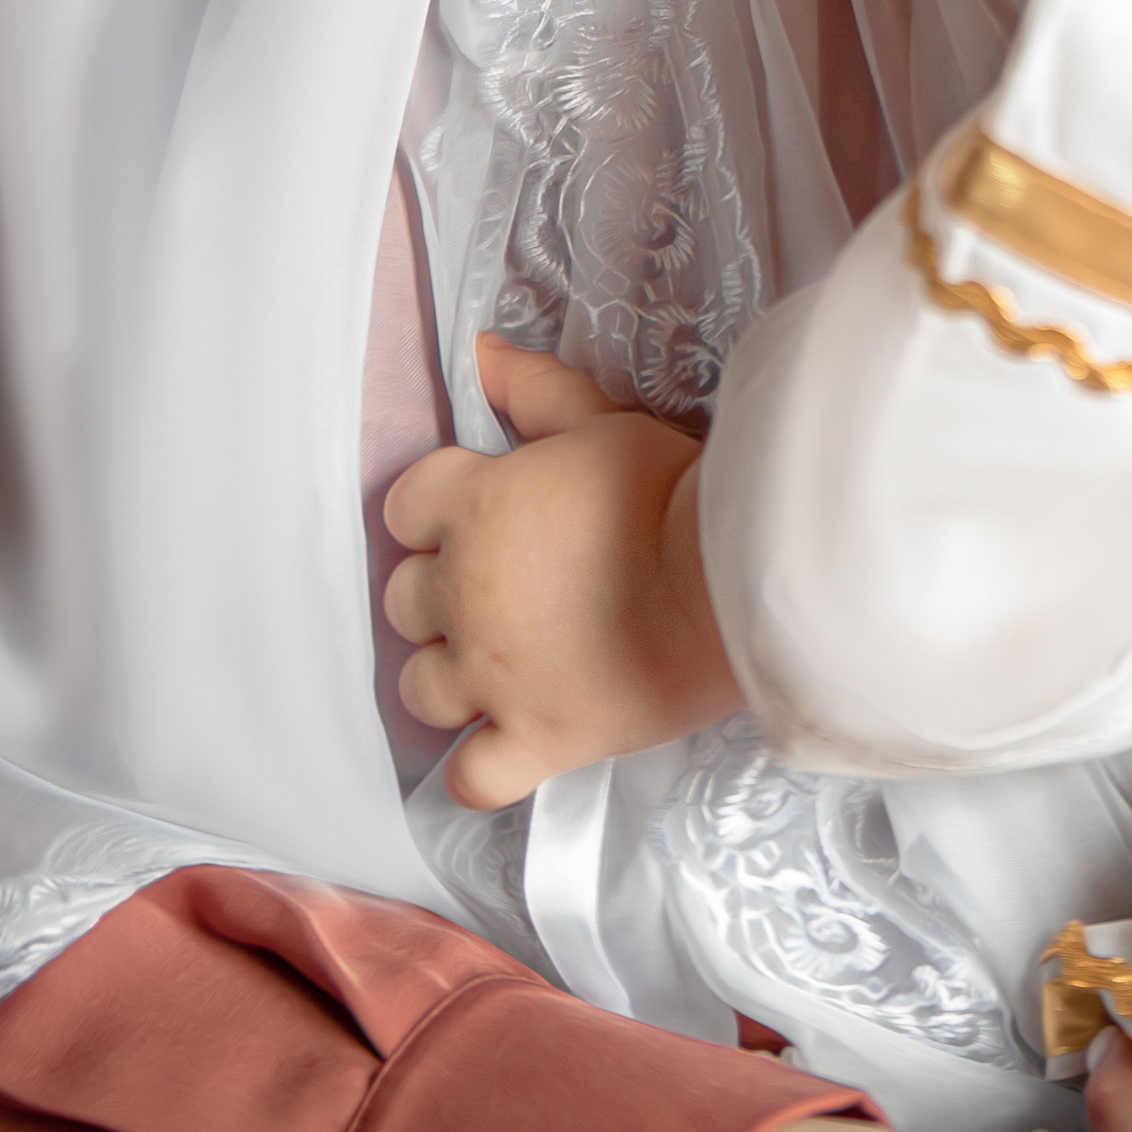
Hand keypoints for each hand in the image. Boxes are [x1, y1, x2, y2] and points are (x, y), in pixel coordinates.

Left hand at [380, 334, 740, 807]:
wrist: (729, 580)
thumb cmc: (669, 491)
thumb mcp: (602, 420)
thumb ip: (536, 389)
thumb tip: (481, 354)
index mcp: (473, 507)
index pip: (405, 505)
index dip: (434, 510)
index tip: (472, 514)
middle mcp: (464, 593)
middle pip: (403, 599)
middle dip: (436, 592)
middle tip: (494, 587)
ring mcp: (491, 676)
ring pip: (421, 687)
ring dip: (447, 675)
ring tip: (494, 665)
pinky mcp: (534, 740)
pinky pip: (472, 778)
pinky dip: (480, 769)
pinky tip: (503, 748)